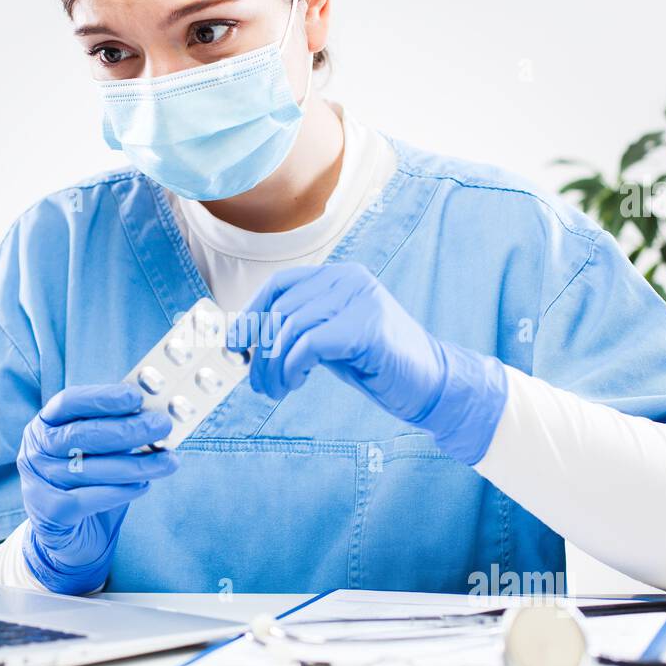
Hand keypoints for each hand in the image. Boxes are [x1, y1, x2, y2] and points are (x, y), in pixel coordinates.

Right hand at [17, 384, 177, 593]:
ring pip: (91, 468)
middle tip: (163, 425)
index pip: (69, 402)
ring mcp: (39, 481)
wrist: (69, 535)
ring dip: (136, 464)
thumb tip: (154, 414)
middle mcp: (36, 450)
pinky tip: (144, 485)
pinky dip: (120, 491)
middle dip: (128, 429)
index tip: (137, 396)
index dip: (102, 397)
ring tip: (168, 461)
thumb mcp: (95, 451)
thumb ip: (116, 430)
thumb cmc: (87, 482)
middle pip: (83, 434)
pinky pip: (89, 498)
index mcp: (45, 425)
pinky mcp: (50, 512)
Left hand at [233, 263, 508, 464]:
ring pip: (290, 327)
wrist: (431, 385)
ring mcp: (360, 299)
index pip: (280, 285)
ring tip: (277, 389)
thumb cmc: (377, 365)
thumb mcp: (330, 340)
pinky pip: (309, 344)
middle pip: (281, 310)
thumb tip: (249, 339)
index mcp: (339, 276)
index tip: (234, 346)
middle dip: (262, 352)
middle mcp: (349, 279)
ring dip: (274, 365)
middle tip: (260, 385)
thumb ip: (299, 330)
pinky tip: (298, 382)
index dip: (251, 314)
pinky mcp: (367, 326)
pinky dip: (293, 367)